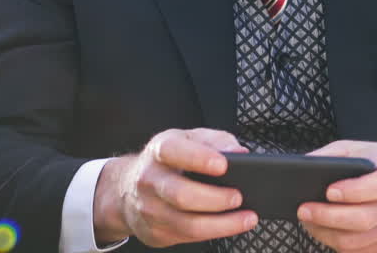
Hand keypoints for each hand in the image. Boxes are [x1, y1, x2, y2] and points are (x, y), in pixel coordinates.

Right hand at [93, 128, 258, 246]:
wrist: (130, 187)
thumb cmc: (170, 161)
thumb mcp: (190, 140)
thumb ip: (216, 141)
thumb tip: (239, 152)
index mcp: (159, 150)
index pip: (173, 151)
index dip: (199, 158)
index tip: (223, 164)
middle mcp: (149, 179)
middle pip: (181, 194)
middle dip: (215, 198)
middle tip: (238, 196)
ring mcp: (149, 209)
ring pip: (187, 223)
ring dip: (222, 224)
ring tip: (246, 218)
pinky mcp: (155, 232)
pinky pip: (188, 237)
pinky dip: (215, 232)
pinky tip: (232, 226)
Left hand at [297, 140, 376, 252]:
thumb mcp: (357, 149)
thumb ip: (332, 155)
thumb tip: (303, 167)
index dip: (354, 191)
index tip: (329, 191)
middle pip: (364, 219)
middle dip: (328, 217)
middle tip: (304, 211)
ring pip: (356, 241)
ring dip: (326, 234)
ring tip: (308, 221)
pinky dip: (337, 246)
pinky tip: (325, 232)